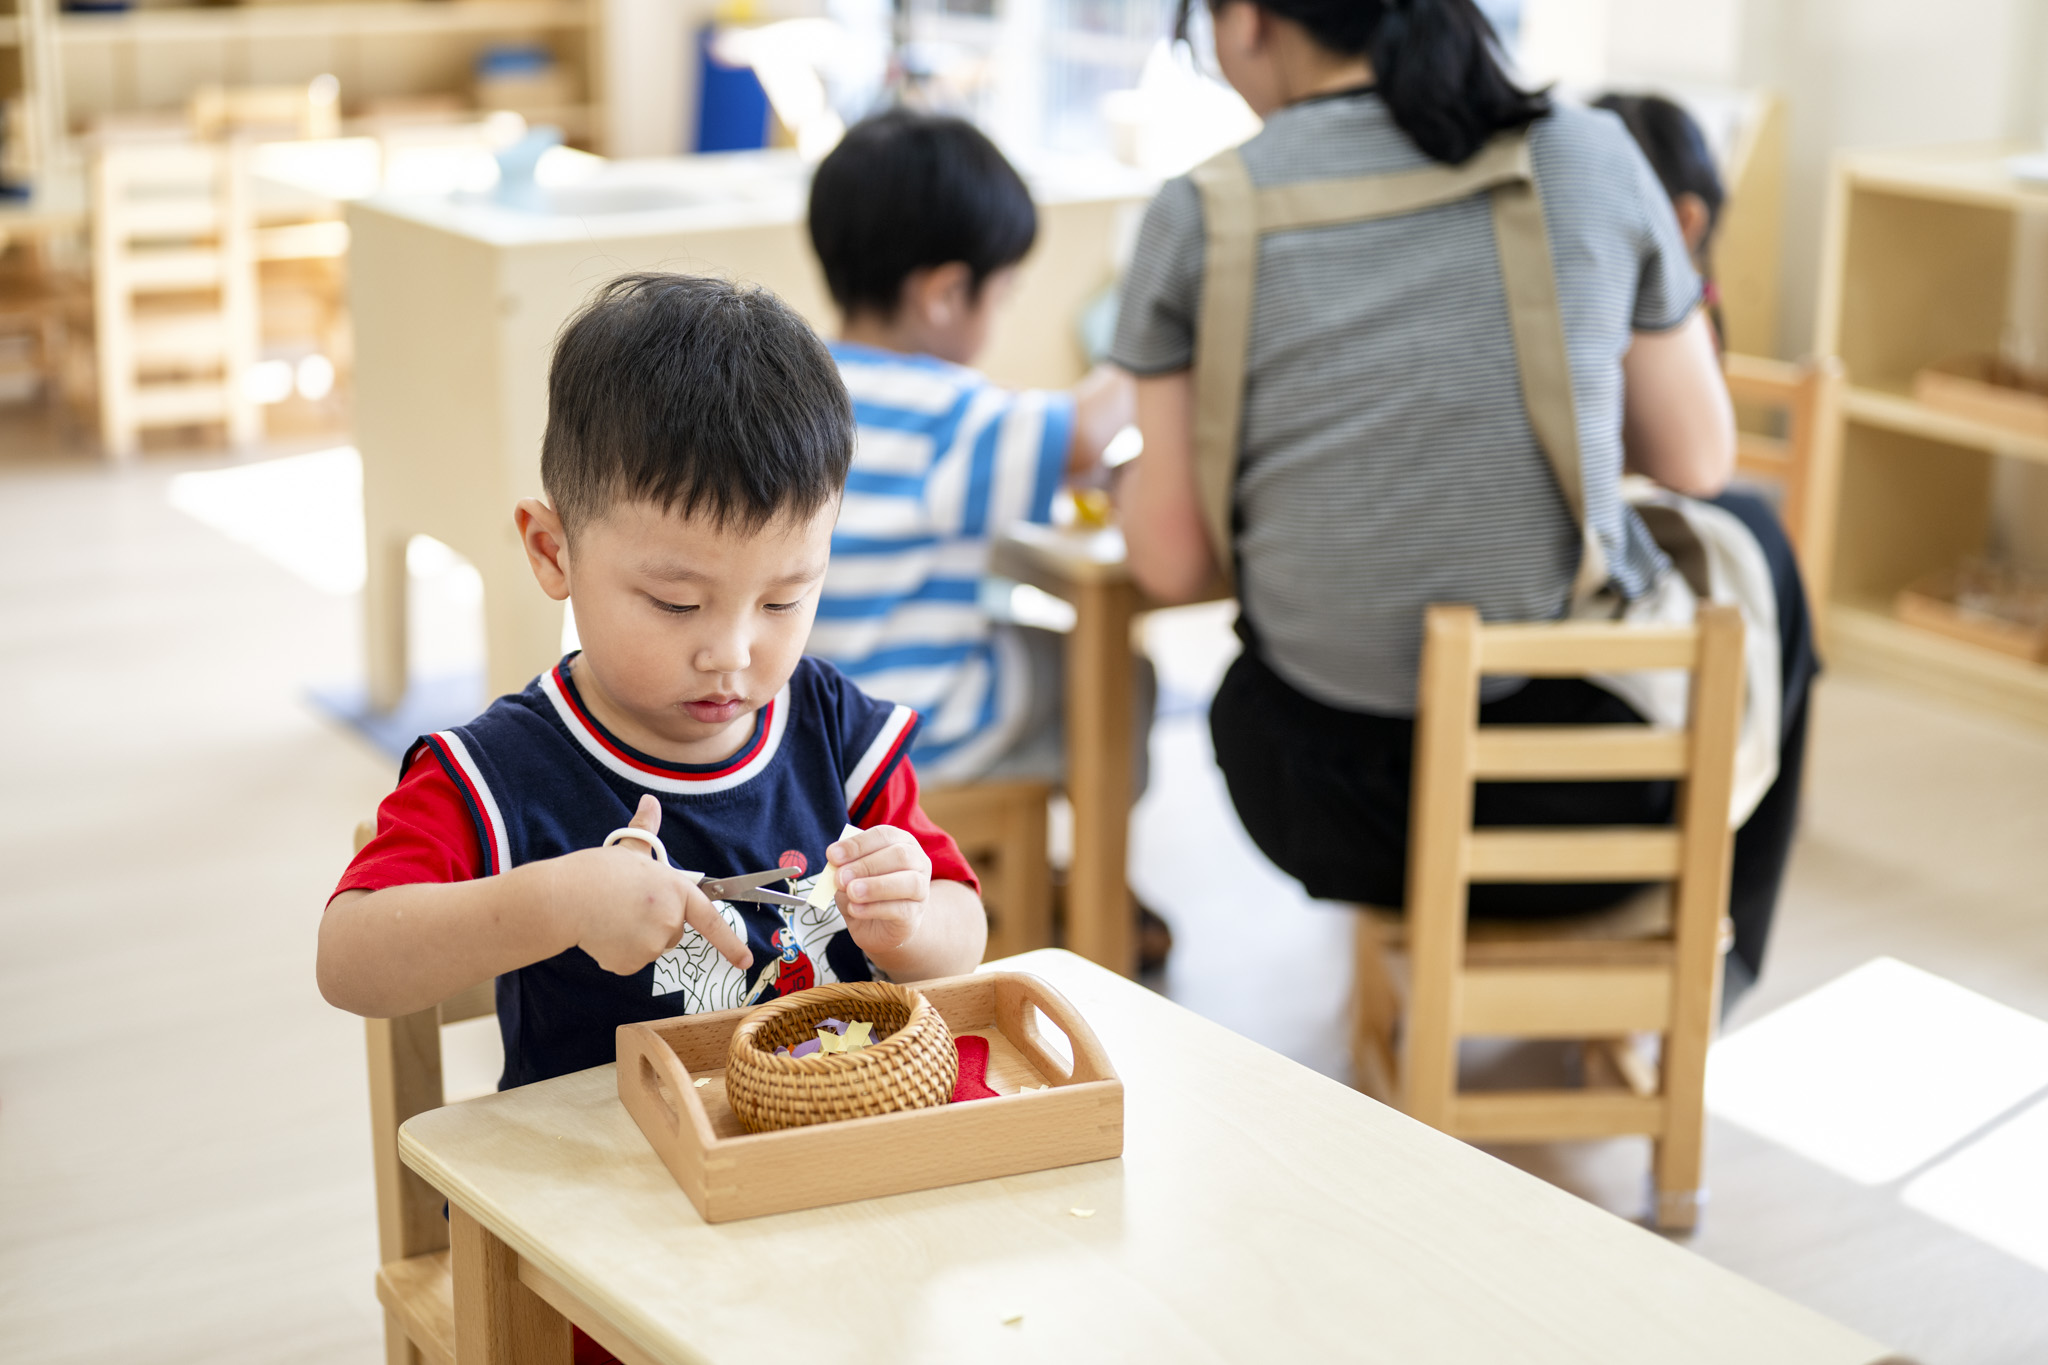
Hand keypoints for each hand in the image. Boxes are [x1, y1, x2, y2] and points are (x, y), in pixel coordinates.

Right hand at [554, 795, 753, 975]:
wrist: (567, 897)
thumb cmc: (598, 871)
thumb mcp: (629, 848)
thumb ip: (645, 829)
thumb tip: (649, 802)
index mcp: (676, 891)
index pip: (710, 919)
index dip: (731, 944)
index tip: (746, 961)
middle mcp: (670, 921)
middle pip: (673, 930)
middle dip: (656, 921)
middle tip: (628, 905)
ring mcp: (651, 946)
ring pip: (650, 947)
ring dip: (636, 936)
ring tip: (612, 916)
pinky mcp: (630, 964)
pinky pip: (630, 961)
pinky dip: (618, 951)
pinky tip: (603, 932)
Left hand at [830, 825, 930, 953]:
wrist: (878, 928)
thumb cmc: (865, 894)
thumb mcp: (849, 878)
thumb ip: (845, 870)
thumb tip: (839, 869)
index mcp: (901, 842)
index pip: (884, 835)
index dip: (858, 844)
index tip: (832, 855)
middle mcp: (918, 862)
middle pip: (900, 855)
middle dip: (866, 865)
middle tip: (840, 877)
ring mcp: (921, 890)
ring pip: (909, 882)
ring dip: (876, 886)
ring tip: (851, 892)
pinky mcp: (915, 915)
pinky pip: (900, 910)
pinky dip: (874, 909)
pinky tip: (855, 909)